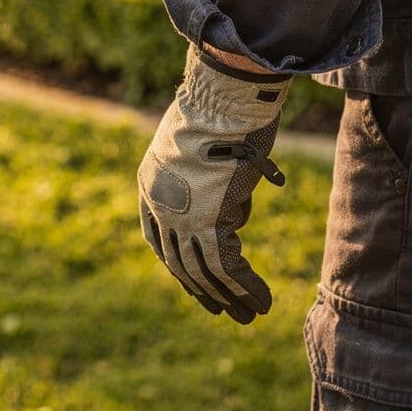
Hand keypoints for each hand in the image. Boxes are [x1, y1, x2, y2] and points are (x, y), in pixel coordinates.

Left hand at [137, 44, 290, 323]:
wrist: (225, 95)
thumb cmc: (222, 108)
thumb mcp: (201, 144)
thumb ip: (205, 177)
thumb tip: (231, 206)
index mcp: (149, 184)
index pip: (158, 239)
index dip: (177, 265)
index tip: (195, 282)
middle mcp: (159, 204)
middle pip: (180, 261)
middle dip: (203, 290)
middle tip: (222, 311)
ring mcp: (183, 215)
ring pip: (205, 270)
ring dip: (229, 297)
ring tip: (248, 316)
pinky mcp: (210, 220)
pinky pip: (228, 266)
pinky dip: (246, 288)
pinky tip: (261, 302)